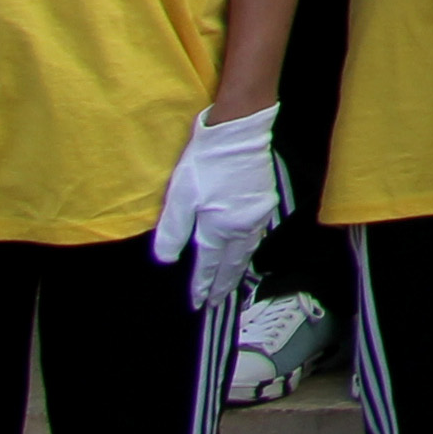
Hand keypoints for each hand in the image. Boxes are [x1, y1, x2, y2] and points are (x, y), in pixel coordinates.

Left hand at [152, 107, 288, 309]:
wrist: (240, 131)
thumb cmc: (205, 163)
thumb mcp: (179, 197)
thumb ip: (173, 232)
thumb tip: (167, 260)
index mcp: (221, 228)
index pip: (209, 265)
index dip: (202, 285)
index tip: (198, 303)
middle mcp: (243, 226)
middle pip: (233, 263)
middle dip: (224, 283)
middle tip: (217, 302)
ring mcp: (258, 213)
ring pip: (248, 250)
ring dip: (238, 268)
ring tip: (231, 280)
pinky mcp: (265, 199)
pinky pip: (257, 235)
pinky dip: (249, 249)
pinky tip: (246, 248)